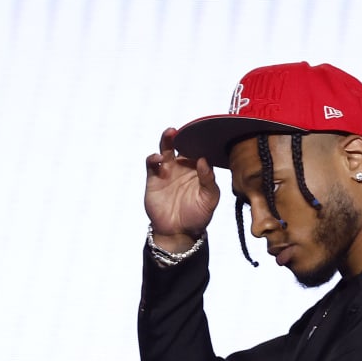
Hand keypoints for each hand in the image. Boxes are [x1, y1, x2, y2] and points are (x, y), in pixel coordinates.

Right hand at [143, 127, 218, 249]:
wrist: (178, 233)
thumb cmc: (197, 216)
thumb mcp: (210, 199)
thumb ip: (209, 180)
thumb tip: (204, 160)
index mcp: (197, 169)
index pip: (198, 150)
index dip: (199, 142)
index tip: (202, 134)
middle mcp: (182, 167)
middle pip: (180, 146)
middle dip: (181, 135)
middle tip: (183, 128)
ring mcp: (167, 171)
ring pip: (165, 150)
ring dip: (166, 140)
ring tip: (170, 133)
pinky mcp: (153, 179)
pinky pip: (151, 164)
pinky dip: (153, 158)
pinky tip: (159, 158)